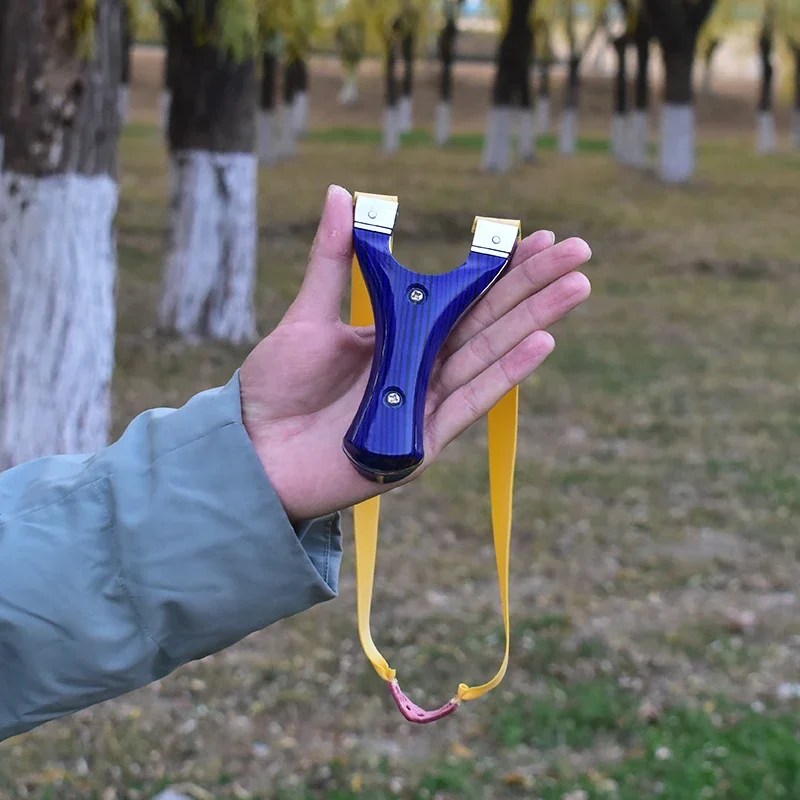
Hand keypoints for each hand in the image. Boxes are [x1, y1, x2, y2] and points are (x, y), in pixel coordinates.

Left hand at [240, 185, 590, 522]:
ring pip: (489, 355)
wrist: (253, 455)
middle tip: (579, 252)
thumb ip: (332, 260)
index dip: (497, 268)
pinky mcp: (423, 443)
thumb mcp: (306, 317)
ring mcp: (426, 406)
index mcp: (399, 338)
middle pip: (487, 321)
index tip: (535, 236)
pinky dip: (505, 374)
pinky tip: (541, 342)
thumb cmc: (277, 390)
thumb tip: (343, 194)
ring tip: (575, 288)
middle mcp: (421, 369)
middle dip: (533, 287)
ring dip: (533, 322)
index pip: (460, 298)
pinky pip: (469, 404)